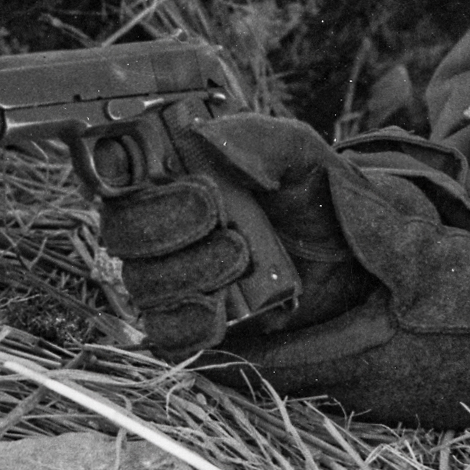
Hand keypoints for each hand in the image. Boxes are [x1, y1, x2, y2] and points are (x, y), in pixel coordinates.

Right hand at [94, 116, 371, 355]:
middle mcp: (162, 227)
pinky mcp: (192, 326)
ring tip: (241, 257)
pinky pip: (166, 333)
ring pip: (144, 283)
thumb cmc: (317, 200)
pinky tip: (217, 309)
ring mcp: (173, 279)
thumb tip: (204, 135)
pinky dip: (188, 322)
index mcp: (172, 177)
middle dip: (169, 225)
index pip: (113, 175)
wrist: (355, 263)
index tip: (171, 178)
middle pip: (123, 233)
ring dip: (191, 271)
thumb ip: (259, 139)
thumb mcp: (300, 155)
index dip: (122, 177)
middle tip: (222, 221)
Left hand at [214, 170, 469, 429]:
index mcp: (355, 364)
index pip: (257, 370)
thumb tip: (319, 178)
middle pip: (277, 378)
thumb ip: (371, 220)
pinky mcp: (412, 396)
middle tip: (216, 299)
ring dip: (283, 346)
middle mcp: (361, 394)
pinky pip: (346, 377)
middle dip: (244, 343)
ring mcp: (388, 401)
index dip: (215, 345)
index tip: (186, 316)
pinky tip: (327, 314)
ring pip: (310, 379)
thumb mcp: (432, 256)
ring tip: (259, 301)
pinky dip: (322, 348)